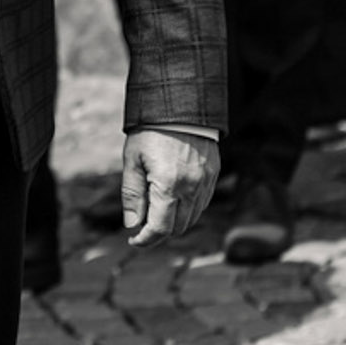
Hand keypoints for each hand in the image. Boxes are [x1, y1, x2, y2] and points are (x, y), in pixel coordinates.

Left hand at [122, 130, 217, 245]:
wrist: (181, 103)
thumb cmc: (151, 131)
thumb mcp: (133, 160)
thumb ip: (132, 195)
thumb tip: (132, 225)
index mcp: (169, 185)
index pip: (160, 229)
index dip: (145, 240)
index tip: (133, 240)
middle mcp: (191, 188)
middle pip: (177, 228)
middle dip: (158, 232)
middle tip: (141, 224)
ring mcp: (205, 183)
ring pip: (191, 219)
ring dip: (174, 222)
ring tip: (155, 210)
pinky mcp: (213, 176)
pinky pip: (202, 204)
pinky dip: (188, 210)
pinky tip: (173, 199)